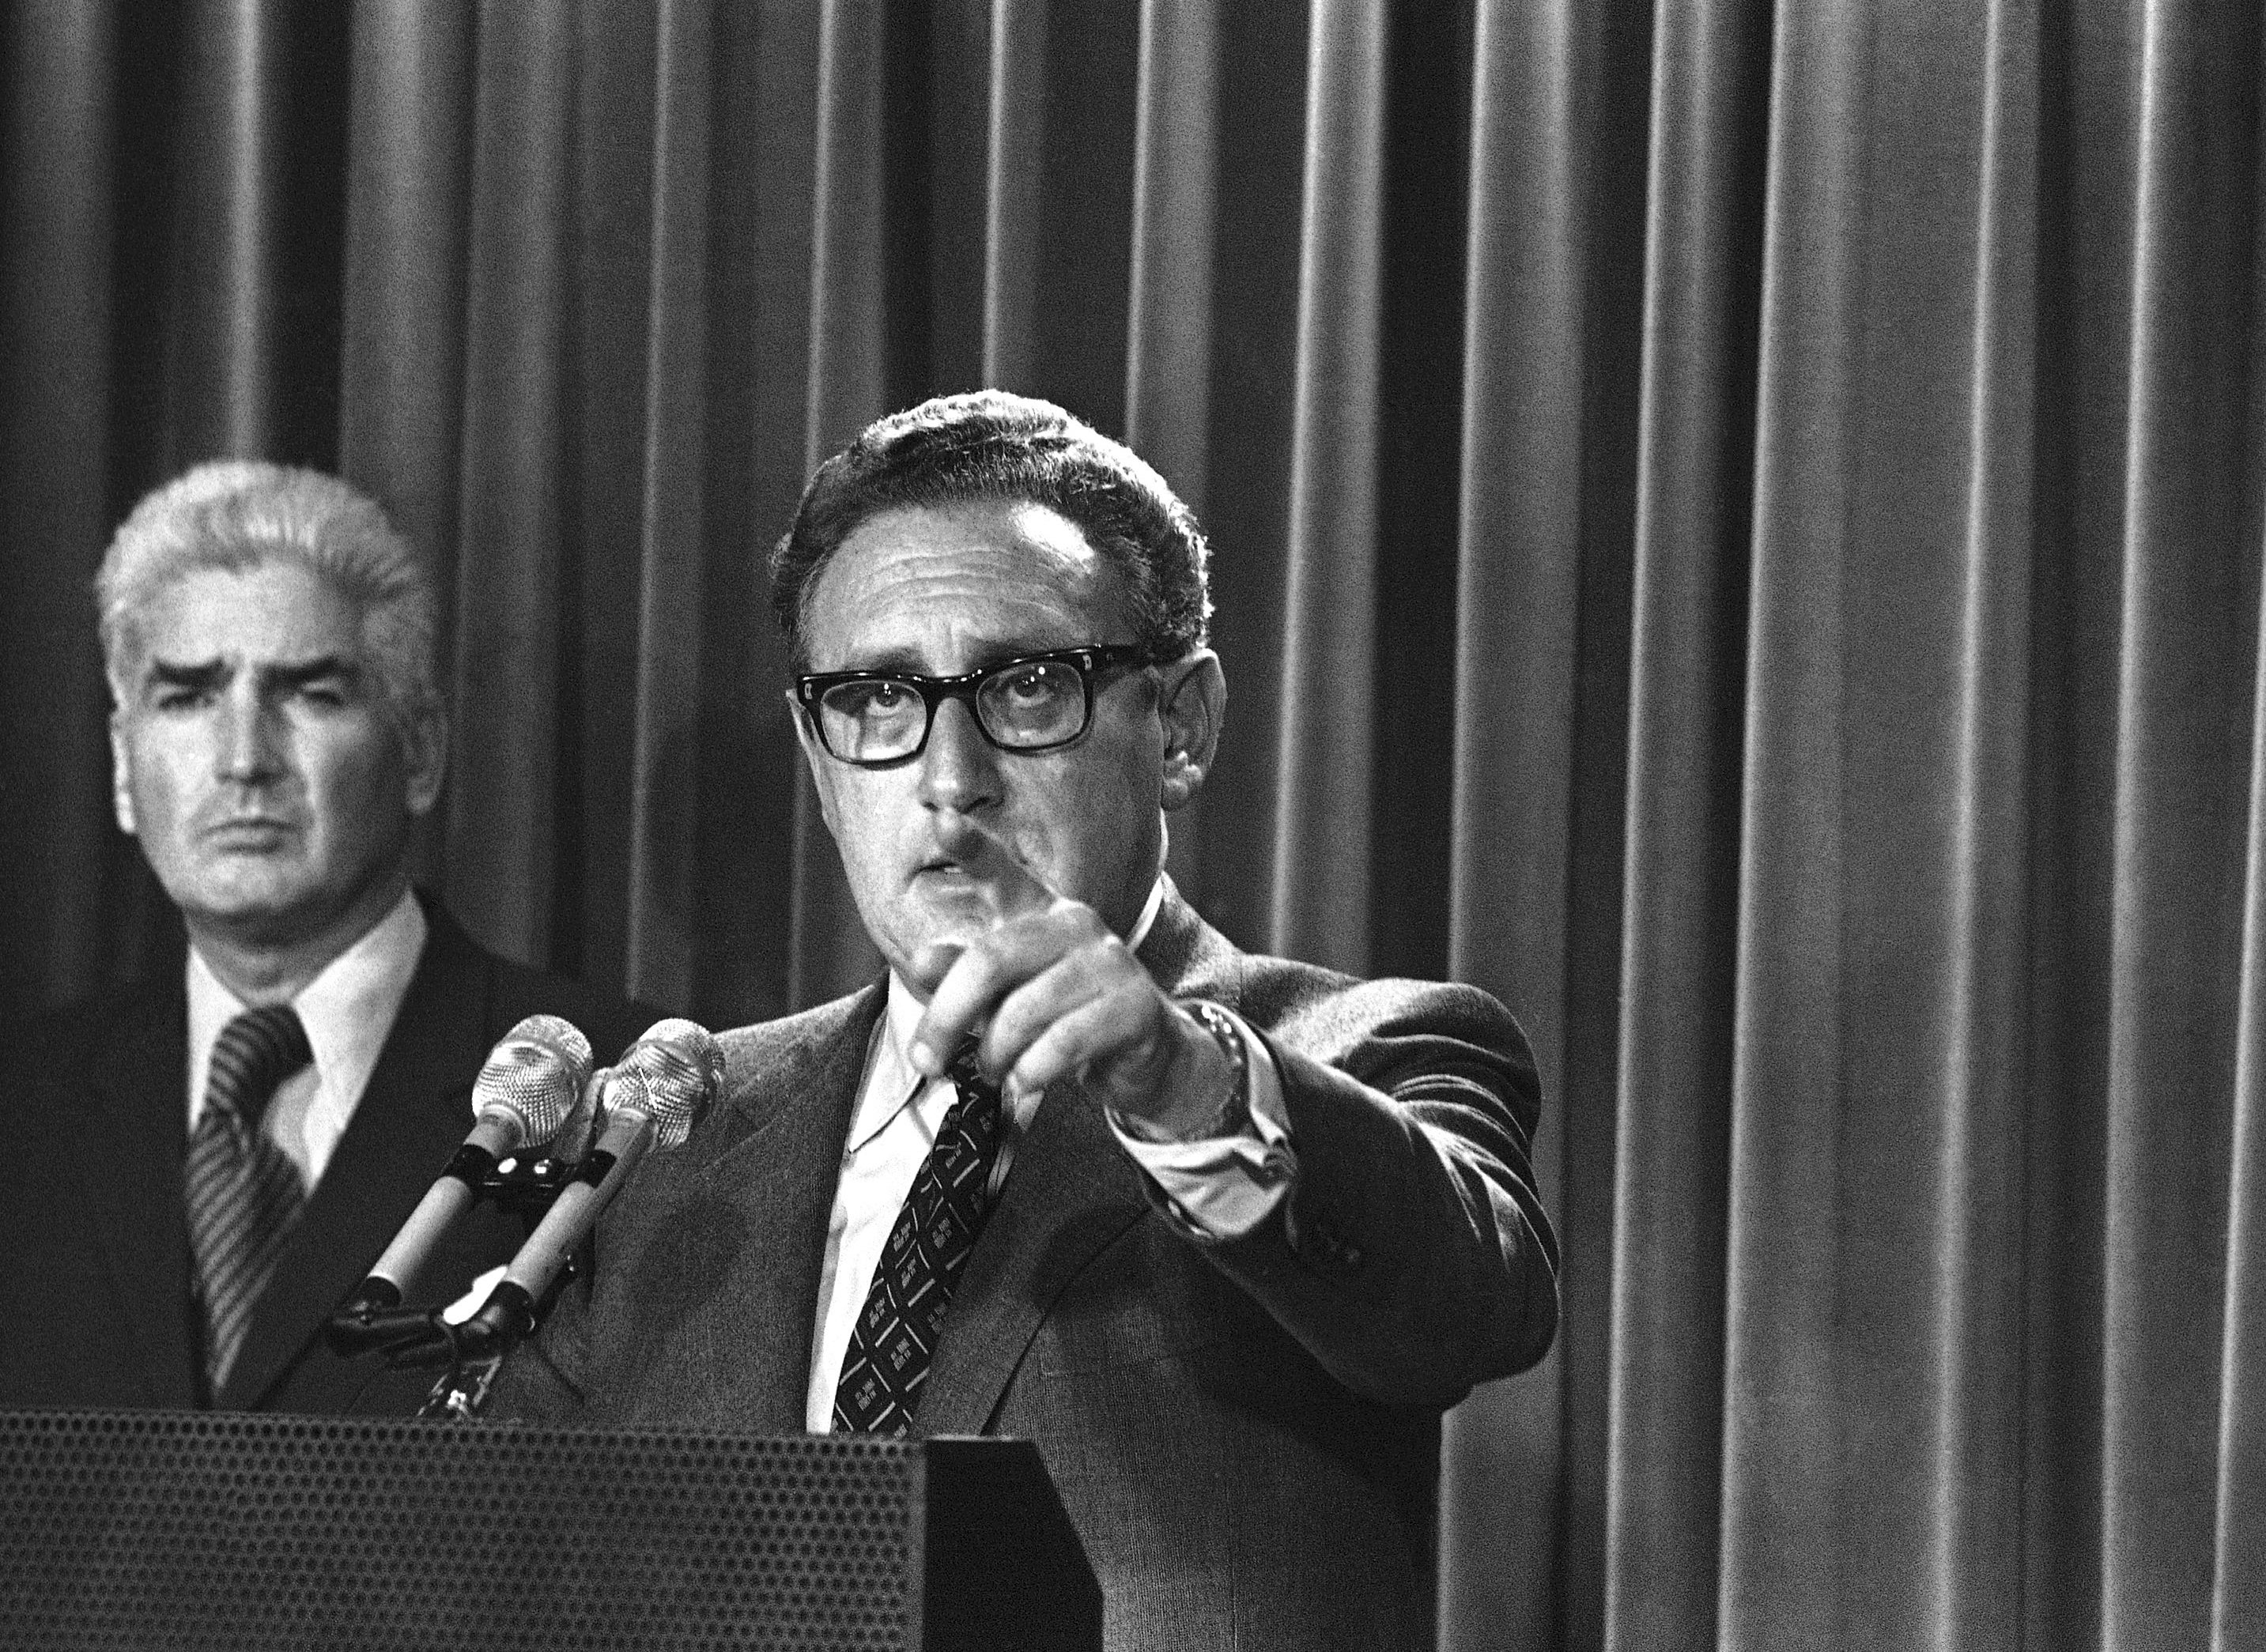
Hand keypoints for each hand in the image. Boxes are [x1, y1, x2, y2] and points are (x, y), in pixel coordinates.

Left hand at [906, 821, 1233, 1137]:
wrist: (1146, 1059)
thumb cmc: (1064, 1018)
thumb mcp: (1008, 997)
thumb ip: (964, 977)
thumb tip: (922, 958)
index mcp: (1041, 913)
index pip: (1003, 873)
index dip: (972, 847)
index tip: (942, 820)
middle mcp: (1076, 924)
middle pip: (991, 960)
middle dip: (947, 1016)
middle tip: (927, 1060)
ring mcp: (1110, 962)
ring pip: (1024, 1012)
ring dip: (995, 1056)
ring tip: (994, 1073)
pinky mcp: (1134, 1006)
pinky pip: (1063, 1044)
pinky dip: (1032, 1074)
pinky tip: (1026, 1085)